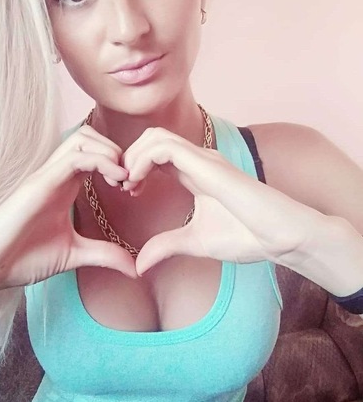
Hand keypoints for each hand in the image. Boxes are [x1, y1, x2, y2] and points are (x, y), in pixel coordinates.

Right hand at [0, 126, 136, 291]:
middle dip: (116, 150)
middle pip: (88, 136)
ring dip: (109, 151)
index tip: (134, 187)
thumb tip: (135, 268)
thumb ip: (104, 255)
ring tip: (122, 179)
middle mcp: (56, 175)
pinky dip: (100, 160)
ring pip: (81, 138)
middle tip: (130, 180)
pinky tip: (115, 180)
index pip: (94, 153)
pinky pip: (72, 158)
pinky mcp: (38, 185)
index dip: (119, 162)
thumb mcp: (74, 255)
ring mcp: (46, 177)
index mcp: (64, 186)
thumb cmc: (22, 257)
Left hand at [122, 127, 320, 275]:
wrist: (281, 238)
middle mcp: (198, 160)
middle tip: (121, 185)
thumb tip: (139, 265)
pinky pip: (164, 148)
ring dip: (133, 156)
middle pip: (151, 138)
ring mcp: (204, 159)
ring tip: (126, 183)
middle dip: (129, 157)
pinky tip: (136, 182)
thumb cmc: (248, 236)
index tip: (126, 191)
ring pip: (155, 136)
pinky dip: (142, 160)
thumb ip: (166, 247)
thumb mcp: (194, 242)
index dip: (135, 167)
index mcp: (195, 173)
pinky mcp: (207, 165)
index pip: (156, 154)